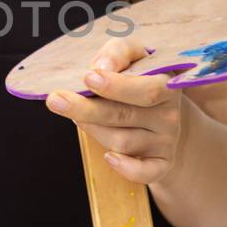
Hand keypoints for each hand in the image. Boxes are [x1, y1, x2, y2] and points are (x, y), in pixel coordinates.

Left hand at [44, 34, 186, 184]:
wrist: (160, 109)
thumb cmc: (139, 76)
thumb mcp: (134, 55)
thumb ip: (117, 53)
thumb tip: (99, 68)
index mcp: (167, 85)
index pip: (147, 89)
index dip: (117, 86)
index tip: (87, 77)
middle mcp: (170, 115)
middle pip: (125, 116)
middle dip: (87, 109)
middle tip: (56, 100)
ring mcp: (166, 141)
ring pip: (121, 141)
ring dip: (93, 128)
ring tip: (76, 116)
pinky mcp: (160, 163)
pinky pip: (145, 173)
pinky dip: (127, 168)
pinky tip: (108, 157)